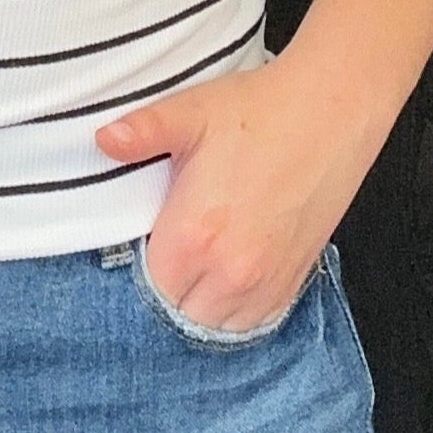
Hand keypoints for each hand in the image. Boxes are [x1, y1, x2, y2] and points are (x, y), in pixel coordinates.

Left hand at [92, 49, 380, 335]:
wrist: (330, 110)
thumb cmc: (257, 109)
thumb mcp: (190, 112)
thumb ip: (141, 132)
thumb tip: (102, 140)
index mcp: (194, 235)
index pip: (149, 283)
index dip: (145, 260)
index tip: (151, 233)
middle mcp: (231, 270)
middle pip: (181, 310)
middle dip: (172, 284)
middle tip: (175, 242)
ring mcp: (268, 281)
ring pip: (219, 323)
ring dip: (204, 301)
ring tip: (203, 257)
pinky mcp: (297, 279)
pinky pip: (257, 320)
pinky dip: (239, 307)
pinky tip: (231, 272)